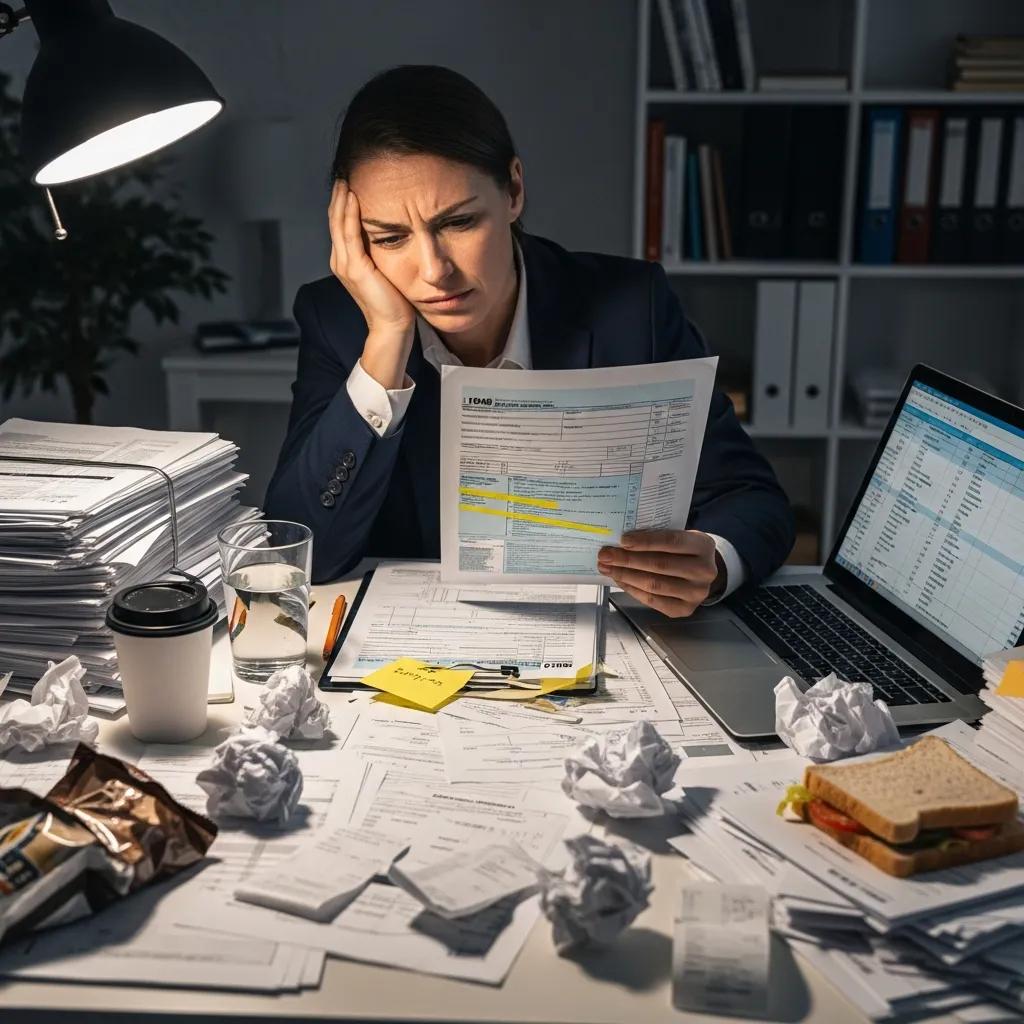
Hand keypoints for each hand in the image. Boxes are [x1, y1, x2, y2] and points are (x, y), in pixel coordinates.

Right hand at [329, 181, 415, 388]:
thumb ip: (383, 253)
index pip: (342, 224)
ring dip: (341, 198)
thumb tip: (394, 232)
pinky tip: (353, 196)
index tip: (351, 181)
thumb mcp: (387, 271)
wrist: (393, 328)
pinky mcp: (355, 268)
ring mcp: (346, 264)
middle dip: (339, 195)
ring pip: (339, 222)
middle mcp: (342, 261)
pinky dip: (349, 213)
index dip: (343, 202)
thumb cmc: (395, 303)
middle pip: (335, 219)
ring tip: (346, 177)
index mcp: (347, 262)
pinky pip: (349, 233)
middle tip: (346, 171)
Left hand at [597, 529, 723, 618]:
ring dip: (625, 575)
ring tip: (607, 568)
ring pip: (654, 584)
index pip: (671, 541)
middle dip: (628, 560)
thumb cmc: (684, 550)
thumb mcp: (679, 536)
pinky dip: (632, 589)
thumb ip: (657, 536)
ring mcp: (696, 593)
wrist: (701, 572)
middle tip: (606, 555)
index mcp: (703, 545)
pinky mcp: (684, 609)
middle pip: (660, 565)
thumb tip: (621, 542)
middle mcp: (704, 571)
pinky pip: (652, 600)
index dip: (645, 541)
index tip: (622, 540)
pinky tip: (620, 580)